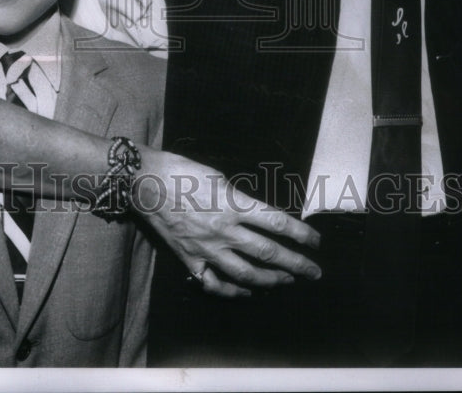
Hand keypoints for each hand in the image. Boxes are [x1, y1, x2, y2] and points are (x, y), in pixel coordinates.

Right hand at [134, 148, 320, 297]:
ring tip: (286, 281)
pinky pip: (214, 283)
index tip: (317, 242)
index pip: (277, 222)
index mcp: (233, 204)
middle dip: (297, 265)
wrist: (144, 182)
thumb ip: (237, 197)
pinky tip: (246, 291)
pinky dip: (233, 291)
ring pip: (246, 274)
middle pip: (268, 253)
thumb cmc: (179, 170)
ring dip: (271, 280)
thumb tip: (253, 211)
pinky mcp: (190, 258)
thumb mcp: (217, 175)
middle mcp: (224, 230)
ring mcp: (207, 248)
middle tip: (314, 273)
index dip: (301, 234)